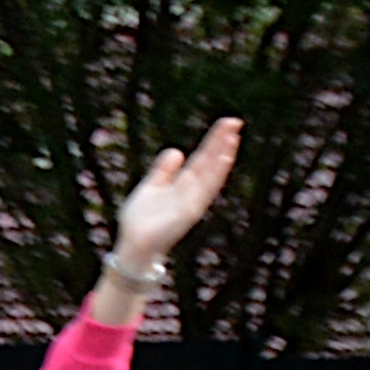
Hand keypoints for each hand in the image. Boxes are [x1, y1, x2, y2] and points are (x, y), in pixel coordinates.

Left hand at [111, 117, 244, 271]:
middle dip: (222, 143)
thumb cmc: (140, 222)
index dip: (213, 141)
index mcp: (182, 185)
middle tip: (236, 122)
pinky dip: (215, 174)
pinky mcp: (190, 212)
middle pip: (210, 163)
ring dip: (223, 156)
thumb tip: (177, 151)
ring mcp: (192, 202)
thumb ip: (163, 171)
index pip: (201, 159)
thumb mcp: (150, 188)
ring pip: (212, 174)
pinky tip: (223, 159)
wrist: (133, 248)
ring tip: (233, 137)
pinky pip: (205, 189)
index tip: (226, 124)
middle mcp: (191, 192)